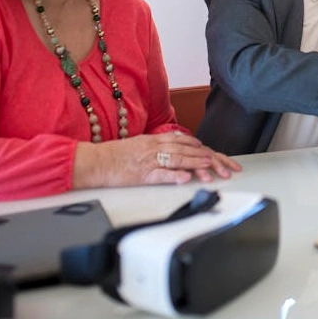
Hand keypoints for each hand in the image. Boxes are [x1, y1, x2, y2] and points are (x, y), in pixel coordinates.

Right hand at [73, 132, 241, 188]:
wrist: (94, 161)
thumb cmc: (115, 155)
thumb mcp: (140, 146)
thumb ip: (159, 147)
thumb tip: (176, 152)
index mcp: (155, 140)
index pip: (184, 141)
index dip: (202, 148)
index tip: (214, 153)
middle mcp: (155, 147)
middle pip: (187, 150)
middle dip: (207, 157)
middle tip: (223, 165)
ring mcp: (148, 160)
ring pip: (177, 159)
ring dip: (196, 163)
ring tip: (211, 168)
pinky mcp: (141, 174)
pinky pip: (160, 174)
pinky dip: (174, 176)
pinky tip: (186, 178)